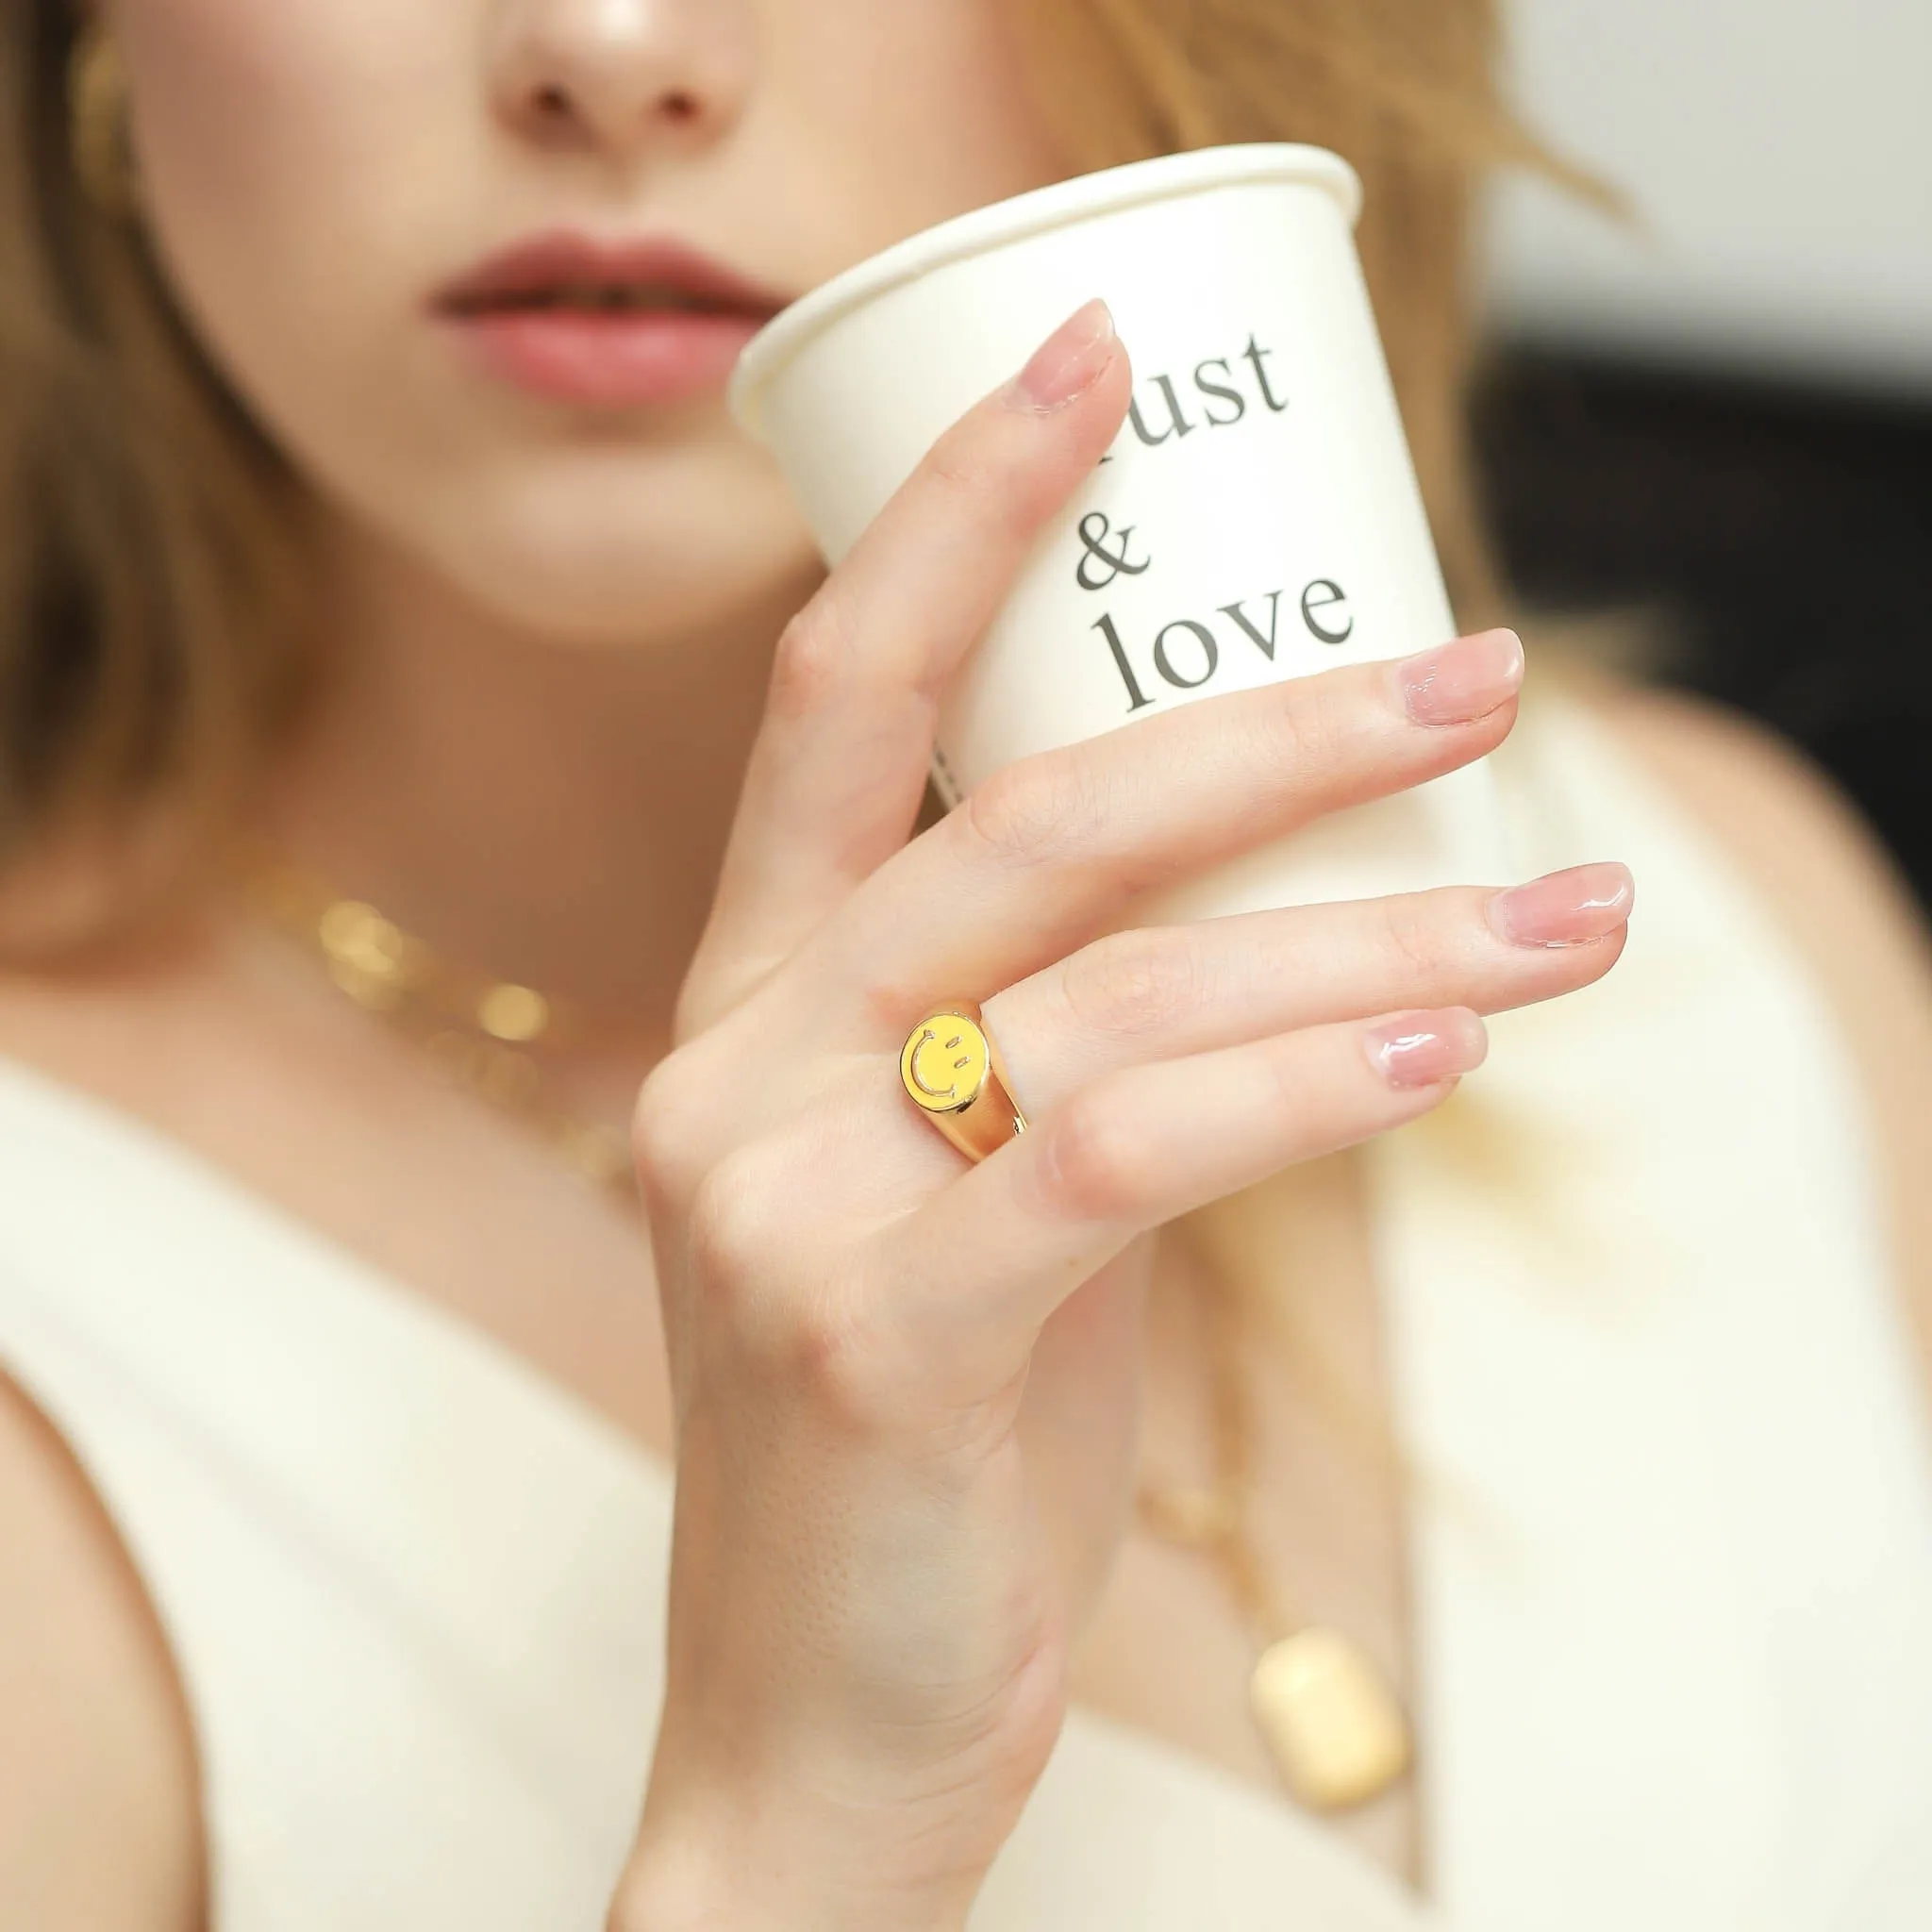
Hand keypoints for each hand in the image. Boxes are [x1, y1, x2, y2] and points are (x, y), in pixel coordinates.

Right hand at [612, 300, 1631, 1931]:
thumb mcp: (970, 1208)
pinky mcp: (873, 1337)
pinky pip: (1120, 1158)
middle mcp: (738, 1070)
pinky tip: (1439, 1061)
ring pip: (1114, 993)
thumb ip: (1070, 1062)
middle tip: (1475, 669)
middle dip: (1262, 725)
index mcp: (749, 1011)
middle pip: (1014, 819)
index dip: (960, 517)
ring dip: (1367, 942)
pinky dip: (1298, 1093)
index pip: (832, 706)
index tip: (1094, 361)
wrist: (813, 1726)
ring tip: (1566, 923)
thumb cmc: (921, 1448)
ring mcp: (783, 1201)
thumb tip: (1293, 950)